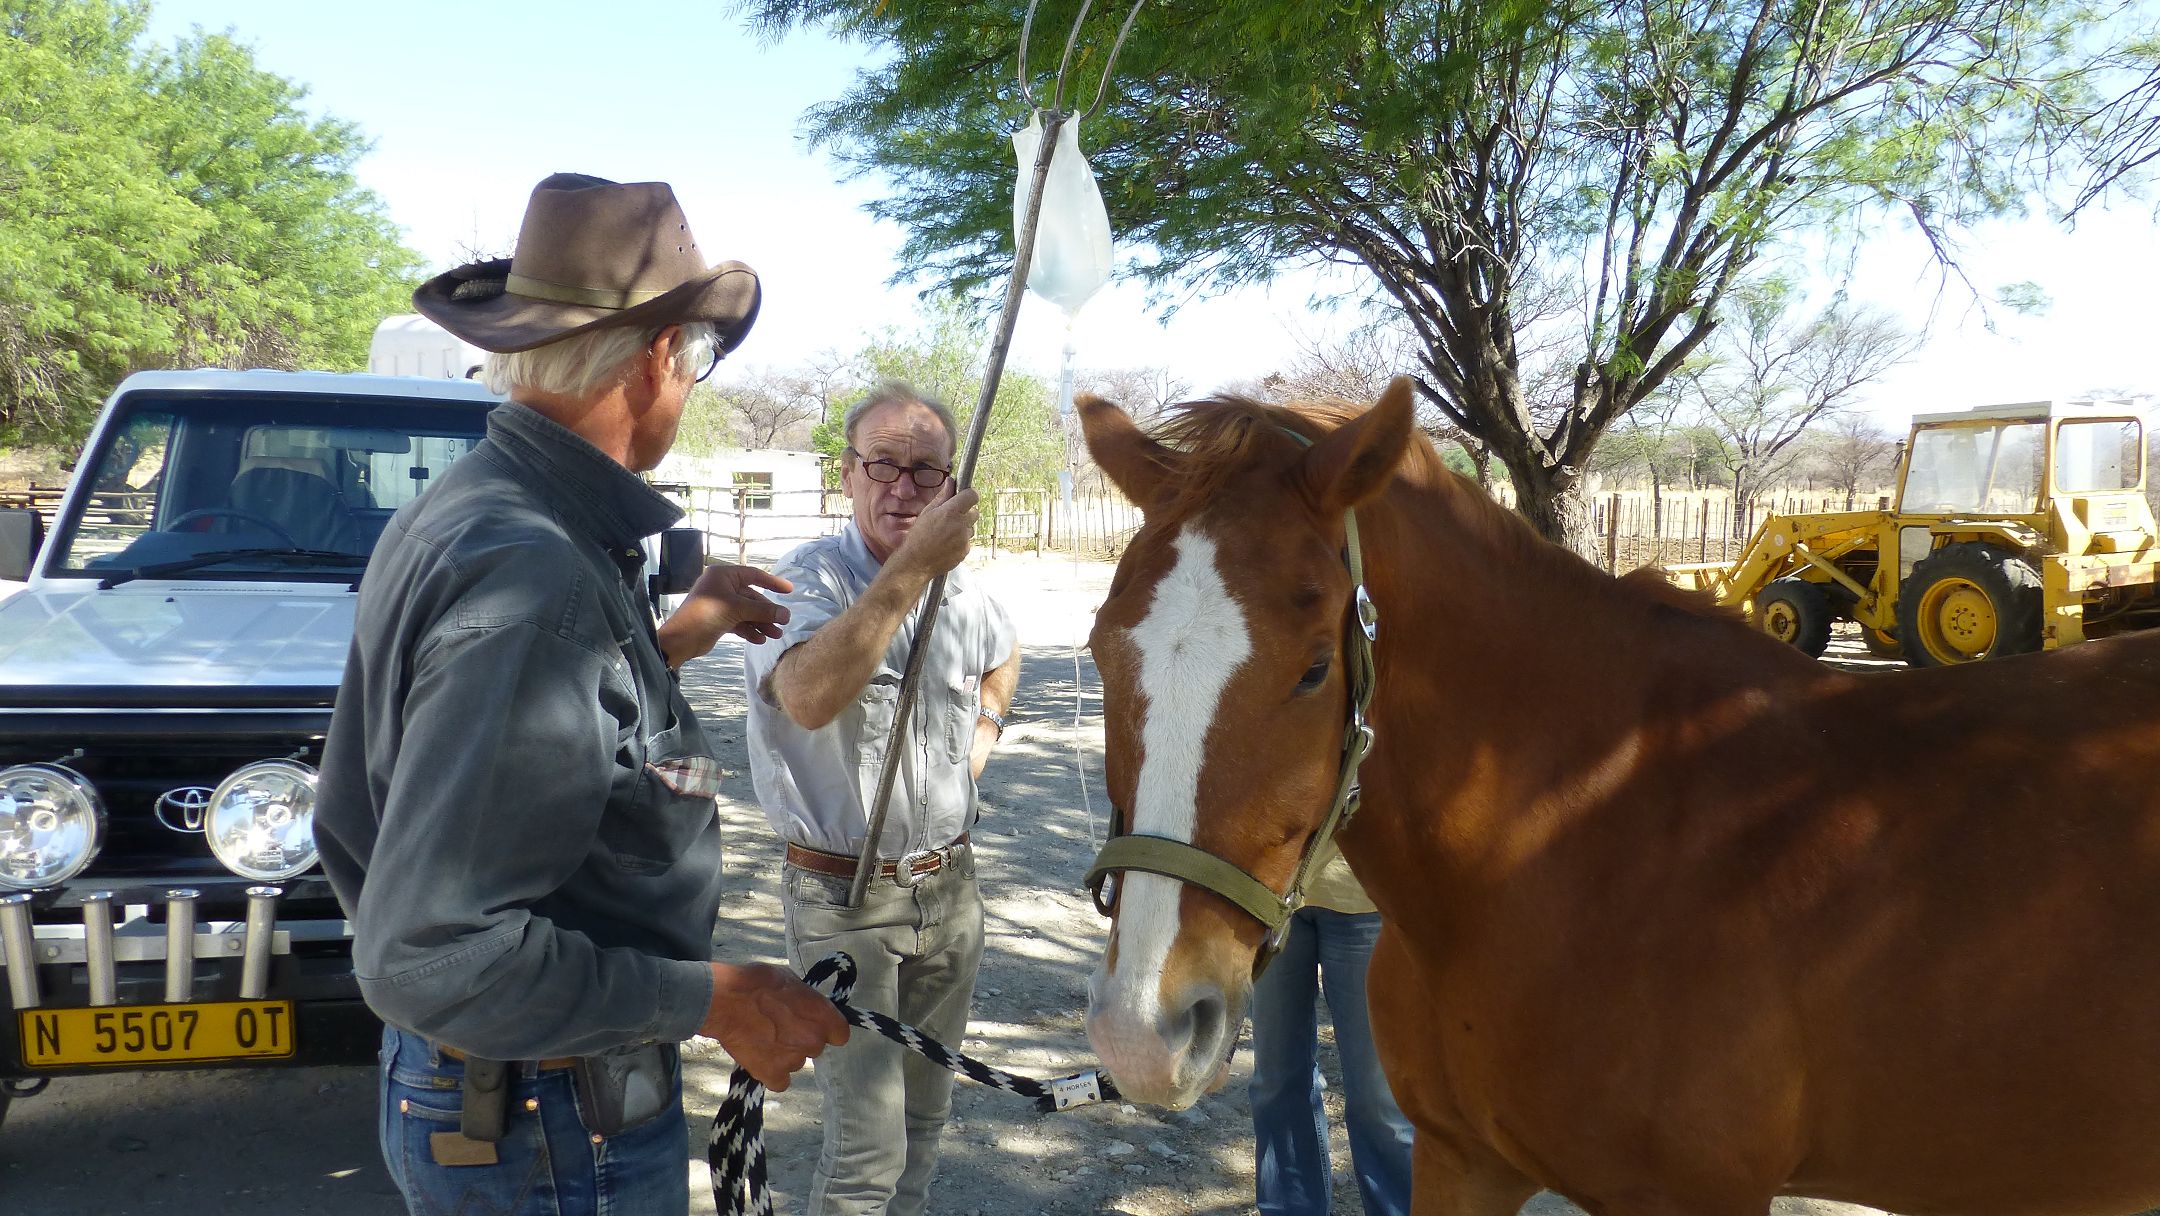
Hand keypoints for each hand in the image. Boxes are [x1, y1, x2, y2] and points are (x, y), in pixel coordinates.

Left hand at [657, 564, 792, 667]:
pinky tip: (759, 640)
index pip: (754, 575)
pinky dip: (749, 630)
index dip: (772, 582)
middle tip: (783, 623)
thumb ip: (762, 611)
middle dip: (766, 612)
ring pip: (747, 612)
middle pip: (752, 597)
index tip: (789, 591)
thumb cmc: (706, 615)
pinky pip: (739, 622)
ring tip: (775, 635)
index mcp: (723, 575)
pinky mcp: (719, 619)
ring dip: (761, 623)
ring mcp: (721, 603)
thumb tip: (786, 614)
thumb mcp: (737, 610)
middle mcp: (722, 586)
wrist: (681, 639)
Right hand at [699, 962, 849, 1090]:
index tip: (814, 1025)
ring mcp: (793, 1060)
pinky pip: (780, 1081)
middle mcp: (813, 1040)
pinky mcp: (772, 1075)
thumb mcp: (790, 979)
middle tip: (781, 1028)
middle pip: (815, 1048)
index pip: (840, 1034)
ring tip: (764, 1040)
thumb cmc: (756, 983)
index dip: (828, 1030)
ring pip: (796, 1063)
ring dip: (785, 1055)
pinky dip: (771, 1073)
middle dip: (802, 1040)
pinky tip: (760, 1058)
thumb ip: (805, 999)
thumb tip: (807, 1006)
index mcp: (822, 1015)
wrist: (724, 1001)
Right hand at [891, 488, 978, 578]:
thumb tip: (951, 482)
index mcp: (951, 512)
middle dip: (965, 512)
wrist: (915, 563)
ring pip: (971, 528)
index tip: (964, 496)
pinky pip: (968, 541)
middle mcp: (960, 525)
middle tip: (951, 517)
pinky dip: (960, 541)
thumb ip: (942, 496)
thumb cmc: (918, 537)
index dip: (969, 494)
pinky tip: (947, 543)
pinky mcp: (965, 551)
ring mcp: (964, 539)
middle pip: (974, 512)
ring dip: (963, 528)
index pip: (972, 495)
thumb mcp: (927, 512)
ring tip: (946, 533)